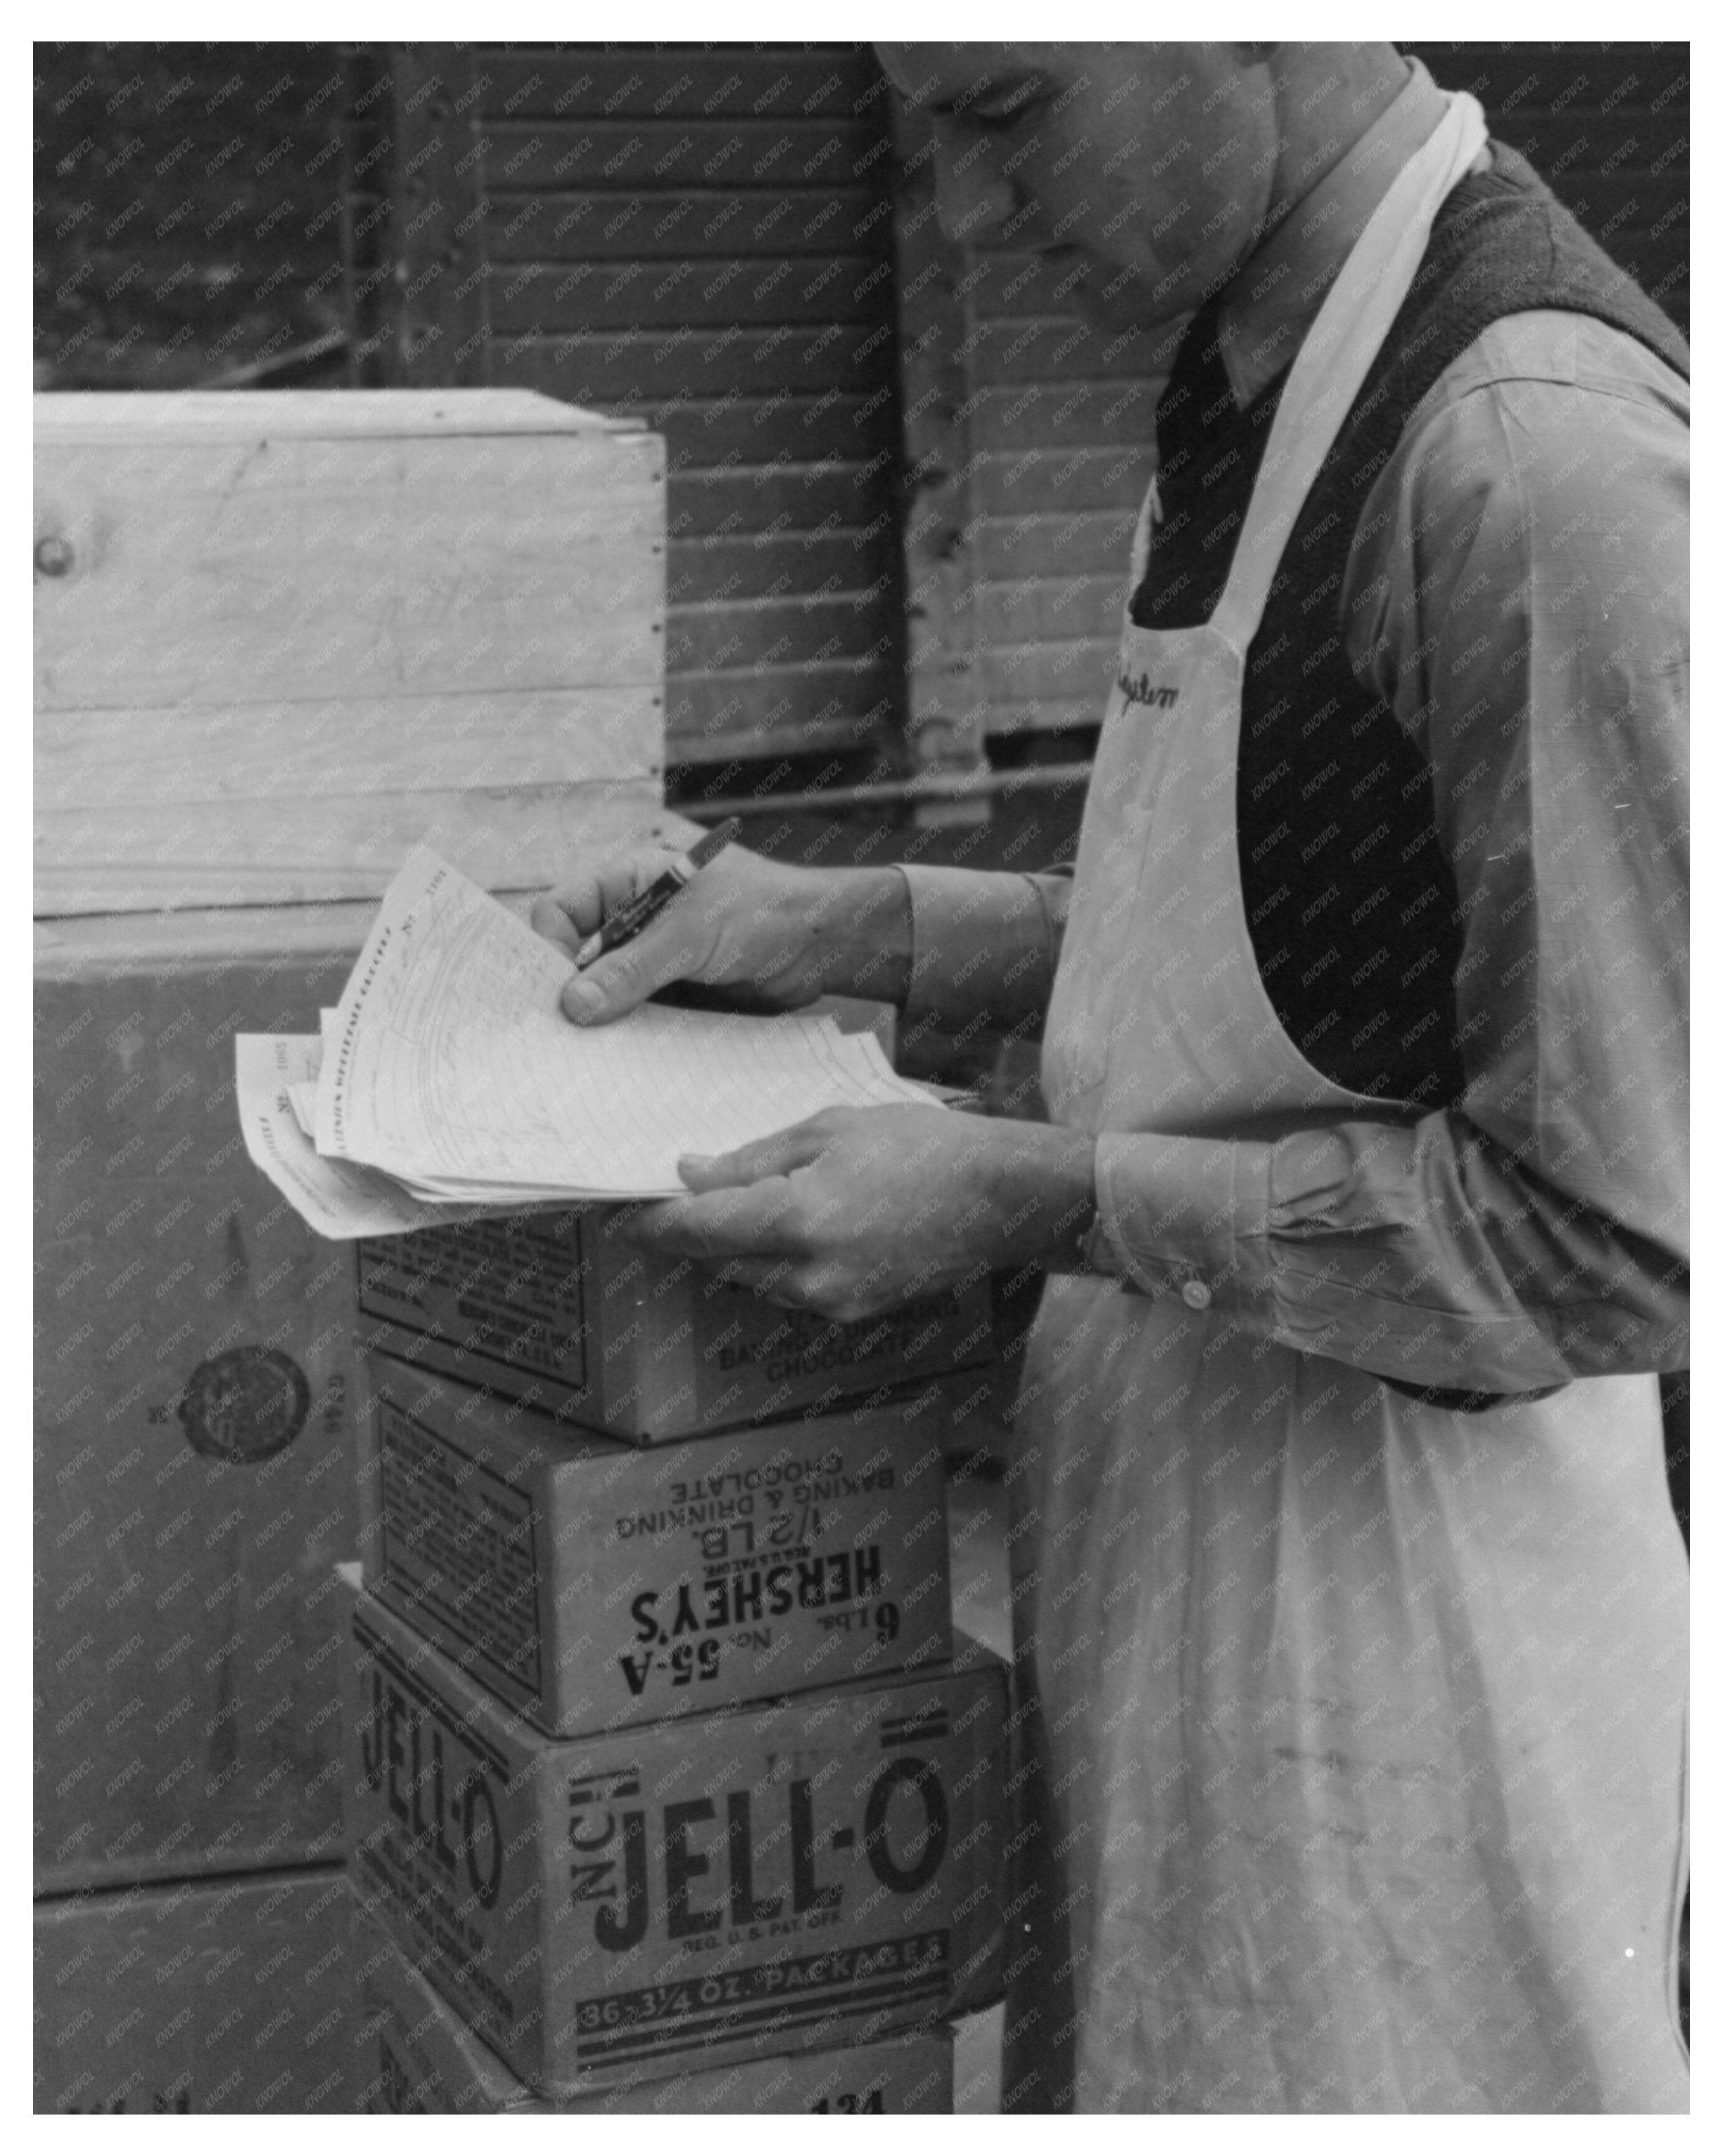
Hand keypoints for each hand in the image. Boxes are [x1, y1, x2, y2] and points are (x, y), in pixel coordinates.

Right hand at [530, 844, 912, 1025]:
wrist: (826, 944)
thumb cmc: (762, 912)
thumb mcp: (692, 935)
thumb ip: (632, 969)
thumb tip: (572, 1005)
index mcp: (626, 882)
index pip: (560, 913)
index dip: (550, 952)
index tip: (555, 996)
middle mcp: (631, 921)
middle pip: (574, 960)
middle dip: (568, 995)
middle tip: (561, 1038)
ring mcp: (651, 961)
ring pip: (603, 995)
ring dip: (599, 1024)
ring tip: (589, 1059)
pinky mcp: (673, 997)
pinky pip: (636, 1020)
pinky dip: (628, 1040)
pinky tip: (622, 1064)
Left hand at [618, 1105, 1097, 1321]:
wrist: (1006, 1197)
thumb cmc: (924, 1146)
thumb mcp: (831, 1129)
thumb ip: (753, 1158)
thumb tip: (691, 1173)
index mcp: (796, 1219)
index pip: (697, 1229)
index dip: (652, 1221)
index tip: (621, 1209)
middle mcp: (807, 1274)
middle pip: (720, 1259)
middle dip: (701, 1230)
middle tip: (689, 1193)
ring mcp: (833, 1301)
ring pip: (754, 1278)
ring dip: (742, 1246)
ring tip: (757, 1200)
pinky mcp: (856, 1312)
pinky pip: (793, 1289)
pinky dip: (782, 1260)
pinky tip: (803, 1222)